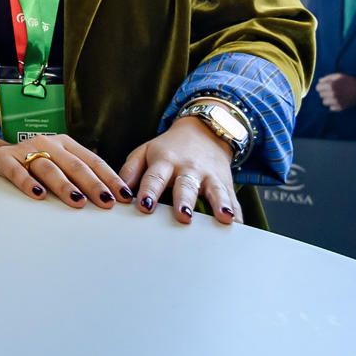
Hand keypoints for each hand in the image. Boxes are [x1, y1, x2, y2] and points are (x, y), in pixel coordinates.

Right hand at [0, 132, 130, 210]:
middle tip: (106, 202)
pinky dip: (28, 182)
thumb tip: (114, 200)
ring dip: (65, 186)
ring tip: (78, 201)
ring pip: (49, 168)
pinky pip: (17, 171)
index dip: (110, 178)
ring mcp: (25, 150)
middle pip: (75, 165)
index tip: (124, 196)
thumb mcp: (60, 165)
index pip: (93, 161)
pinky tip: (38, 194)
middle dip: (93, 185)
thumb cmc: (36, 166)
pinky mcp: (4, 159)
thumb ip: (80, 177)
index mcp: (66, 144)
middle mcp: (48, 143)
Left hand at [120, 118, 240, 224]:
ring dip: (218, 204)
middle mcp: (188, 168)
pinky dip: (236, 212)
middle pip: (186, 185)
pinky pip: (232, 199)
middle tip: (183, 216)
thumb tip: (117, 193)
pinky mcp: (225, 183)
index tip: (144, 206)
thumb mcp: (145, 152)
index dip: (149, 191)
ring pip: (215, 190)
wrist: (204, 131)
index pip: (155, 177)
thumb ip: (130, 171)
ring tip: (223, 218)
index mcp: (164, 160)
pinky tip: (238, 225)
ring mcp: (209, 175)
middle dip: (184, 200)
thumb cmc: (168, 149)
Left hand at [316, 72, 355, 110]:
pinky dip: (333, 105)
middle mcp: (332, 94)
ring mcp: (336, 101)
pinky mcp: (340, 107)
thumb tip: (319, 81)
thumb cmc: (349, 81)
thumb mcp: (338, 76)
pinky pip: (331, 108)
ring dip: (328, 99)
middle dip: (325, 92)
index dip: (321, 87)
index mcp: (330, 86)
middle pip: (321, 95)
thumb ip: (327, 78)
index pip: (318, 88)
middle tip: (331, 91)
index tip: (325, 87)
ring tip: (334, 96)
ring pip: (324, 102)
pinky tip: (338, 101)